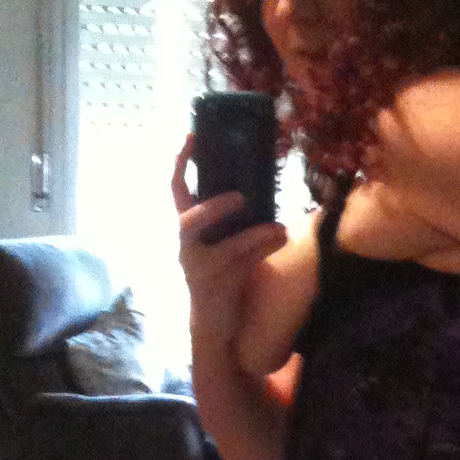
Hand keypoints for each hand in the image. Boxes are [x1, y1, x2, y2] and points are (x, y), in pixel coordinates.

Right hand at [171, 137, 287, 359]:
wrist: (213, 324)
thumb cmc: (223, 276)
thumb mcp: (226, 244)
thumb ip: (237, 221)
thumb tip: (266, 190)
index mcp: (188, 230)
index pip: (177, 191)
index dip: (181, 163)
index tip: (191, 136)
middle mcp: (188, 247)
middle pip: (188, 221)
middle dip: (214, 207)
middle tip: (240, 197)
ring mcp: (200, 269)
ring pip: (226, 248)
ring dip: (255, 235)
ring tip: (280, 227)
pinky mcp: (218, 287)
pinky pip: (243, 265)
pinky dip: (265, 250)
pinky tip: (282, 238)